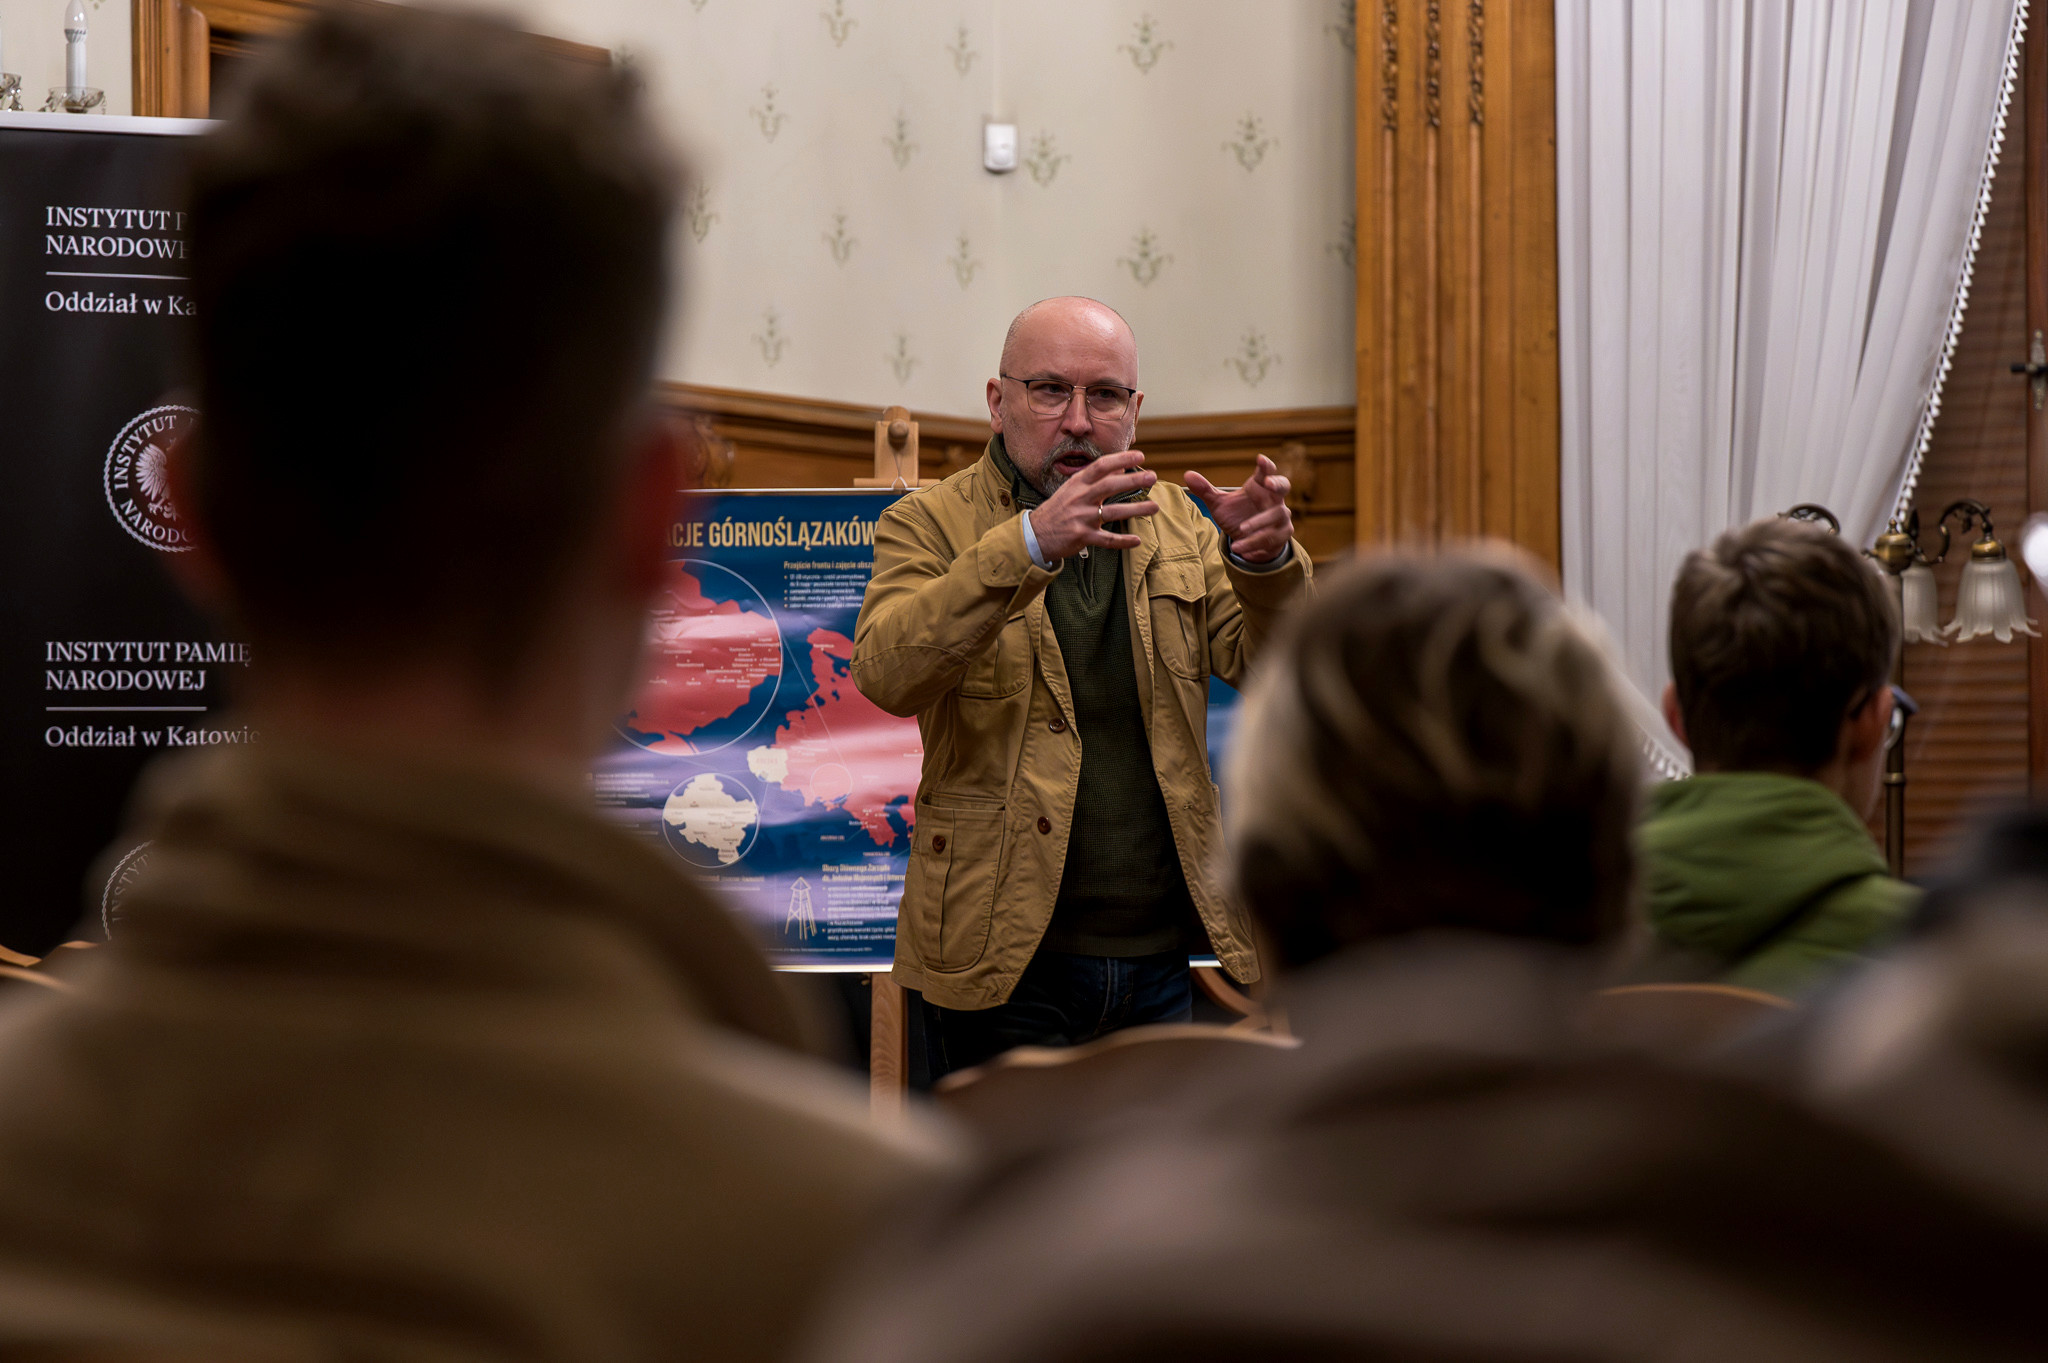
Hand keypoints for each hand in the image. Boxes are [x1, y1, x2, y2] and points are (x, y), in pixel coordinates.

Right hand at [1025, 450, 1158, 559]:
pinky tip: (1137, 540)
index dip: (1121, 459)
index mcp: (1078, 484)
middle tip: (1152, 477)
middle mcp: (1080, 498)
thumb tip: (1122, 469)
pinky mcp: (1083, 537)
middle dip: (1133, 480)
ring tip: (1154, 507)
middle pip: (1109, 486)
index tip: (1140, 456)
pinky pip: (1107, 540)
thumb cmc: (1058, 509)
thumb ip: (1096, 480)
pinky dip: (1123, 541)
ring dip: (1136, 509)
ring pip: (1113, 512)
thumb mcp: (1073, 489)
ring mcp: (1081, 518)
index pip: (1101, 466)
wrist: (1035, 534)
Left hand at [1185, 455, 1292, 563]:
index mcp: (1259, 485)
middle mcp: (1273, 498)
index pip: (1265, 472)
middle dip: (1277, 483)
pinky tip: (1240, 547)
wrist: (1248, 541)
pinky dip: (1255, 542)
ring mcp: (1281, 516)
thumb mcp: (1219, 504)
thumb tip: (1187, 474)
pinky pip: (1271, 538)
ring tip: (1240, 530)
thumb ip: (1205, 491)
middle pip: (1283, 486)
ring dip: (1258, 523)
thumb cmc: (1237, 515)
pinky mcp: (1282, 534)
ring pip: (1275, 516)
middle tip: (1269, 483)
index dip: (1265, 465)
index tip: (1260, 458)